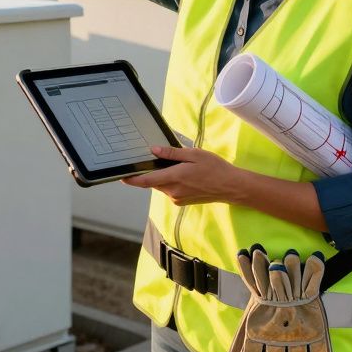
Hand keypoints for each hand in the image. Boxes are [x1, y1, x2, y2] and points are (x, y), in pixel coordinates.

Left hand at [123, 146, 246, 205]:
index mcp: (174, 178)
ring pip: (162, 185)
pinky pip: (170, 190)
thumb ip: (172, 153)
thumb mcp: (193, 154)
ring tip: (177, 166)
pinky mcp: (182, 201)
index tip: (121, 176)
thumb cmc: (214, 168)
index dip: (132, 179)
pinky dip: (171, 181)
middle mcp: (173, 191)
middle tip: (155, 159)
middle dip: (151, 172)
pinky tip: (183, 174)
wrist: (230, 186)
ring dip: (163, 176)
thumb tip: (154, 150)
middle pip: (153, 181)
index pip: (146, 180)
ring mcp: (177, 198)